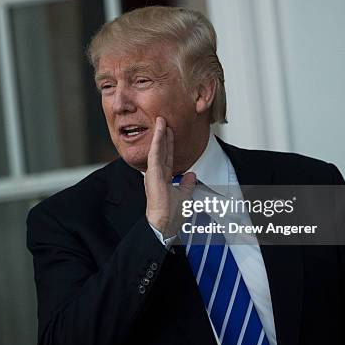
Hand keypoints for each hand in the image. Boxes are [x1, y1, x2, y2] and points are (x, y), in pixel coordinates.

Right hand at [145, 117, 196, 236]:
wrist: (164, 224)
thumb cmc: (170, 214)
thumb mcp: (184, 196)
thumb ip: (187, 184)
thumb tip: (192, 175)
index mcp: (162, 178)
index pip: (166, 156)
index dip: (168, 143)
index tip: (169, 131)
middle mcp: (156, 174)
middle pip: (161, 150)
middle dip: (163, 135)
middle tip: (164, 120)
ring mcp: (153, 173)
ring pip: (157, 149)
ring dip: (159, 134)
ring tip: (161, 120)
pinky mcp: (153, 174)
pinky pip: (155, 153)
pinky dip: (158, 141)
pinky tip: (160, 131)